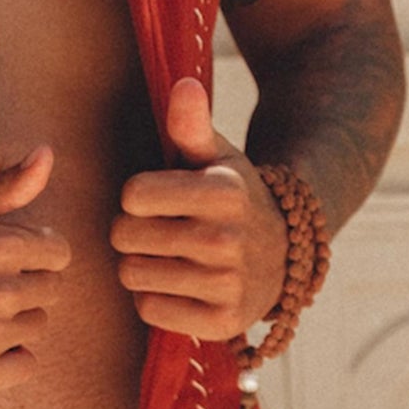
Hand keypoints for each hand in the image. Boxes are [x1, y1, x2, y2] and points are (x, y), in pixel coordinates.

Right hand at [0, 147, 69, 394]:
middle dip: (24, 286)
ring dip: (13, 321)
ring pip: (37, 327)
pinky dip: (7, 358)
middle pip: (52, 291)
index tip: (3, 260)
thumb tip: (47, 154)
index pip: (59, 254)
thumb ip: (4, 187)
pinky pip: (25, 365)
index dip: (34, 254)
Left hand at [111, 77, 287, 340]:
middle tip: (159, 232)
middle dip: (131, 232)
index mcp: (224, 193)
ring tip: (168, 257)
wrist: (282, 254)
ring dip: (139, 267)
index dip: (137, 196)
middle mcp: (228, 240)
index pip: (132, 195)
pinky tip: (179, 286)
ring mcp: (227, 285)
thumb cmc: (231, 198)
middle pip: (125, 236)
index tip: (159, 199)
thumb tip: (183, 85)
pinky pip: (149, 310)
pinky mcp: (221, 322)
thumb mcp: (217, 157)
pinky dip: (154, 300)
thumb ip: (191, 124)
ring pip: (132, 274)